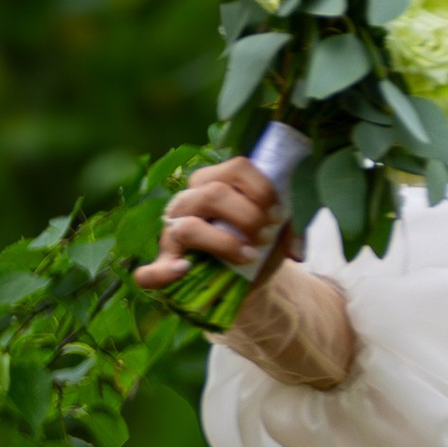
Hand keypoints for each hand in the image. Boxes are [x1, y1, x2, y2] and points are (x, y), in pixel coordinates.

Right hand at [134, 157, 289, 293]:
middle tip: (266, 236)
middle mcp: (190, 200)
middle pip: (215, 194)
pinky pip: (150, 272)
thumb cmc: (260, 243)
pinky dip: (162, 274)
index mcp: (216, 181)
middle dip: (250, 217)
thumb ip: (292, 230)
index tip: (279, 214)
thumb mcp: (280, 231)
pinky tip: (184, 271)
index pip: (238, 169)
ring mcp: (174, 231)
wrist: (249, 278)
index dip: (263, 191)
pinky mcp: (167, 264)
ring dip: (225, 242)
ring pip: (190, 227)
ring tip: (249, 255)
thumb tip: (296, 252)